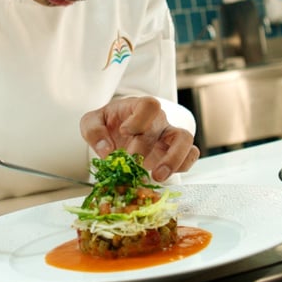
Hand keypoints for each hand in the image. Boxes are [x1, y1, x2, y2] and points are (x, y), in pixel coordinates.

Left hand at [79, 96, 199, 181]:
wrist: (117, 134)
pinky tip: (164, 176)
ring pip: (185, 139)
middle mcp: (157, 119)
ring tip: (157, 176)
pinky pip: (190, 155)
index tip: (125, 132)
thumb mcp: (91, 122)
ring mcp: (169, 135)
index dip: (140, 118)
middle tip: (130, 164)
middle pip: (160, 126)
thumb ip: (94, 131)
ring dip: (173, 159)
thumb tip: (106, 150)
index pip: (149, 105)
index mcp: (138, 107)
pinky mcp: (175, 153)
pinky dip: (182, 166)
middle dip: (144, 148)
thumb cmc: (108, 124)